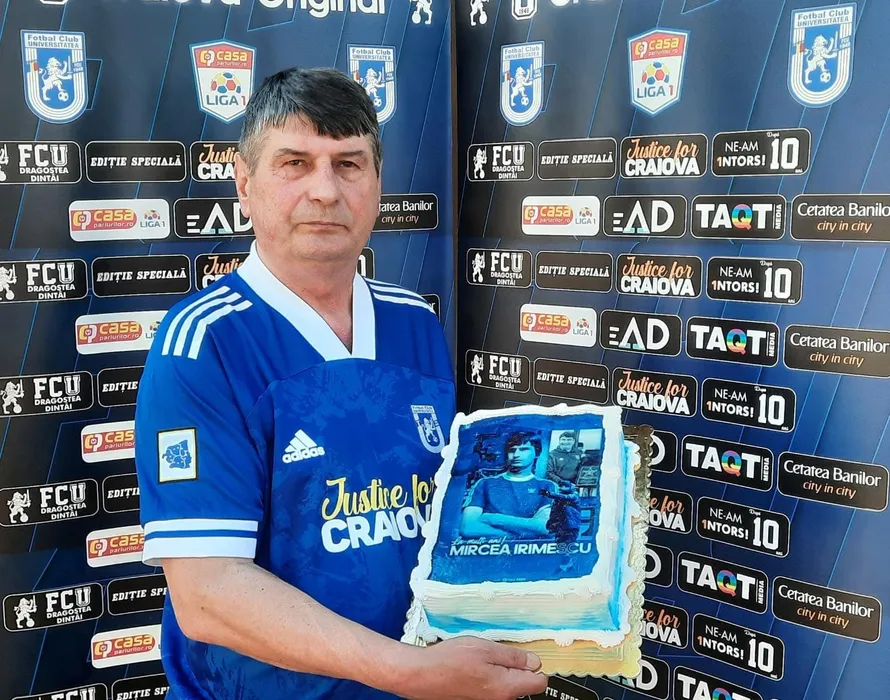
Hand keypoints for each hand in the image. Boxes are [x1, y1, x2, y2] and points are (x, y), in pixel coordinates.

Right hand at [392, 636, 548, 699]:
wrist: (422, 675)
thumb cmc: (450, 661)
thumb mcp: (485, 648)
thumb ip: (513, 657)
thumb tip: (535, 662)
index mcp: (506, 687)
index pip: (540, 682)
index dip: (535, 665)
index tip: (525, 655)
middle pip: (523, 684)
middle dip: (515, 667)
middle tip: (495, 653)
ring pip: (507, 685)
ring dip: (500, 671)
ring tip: (480, 660)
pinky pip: (493, 689)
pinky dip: (488, 677)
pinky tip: (473, 669)